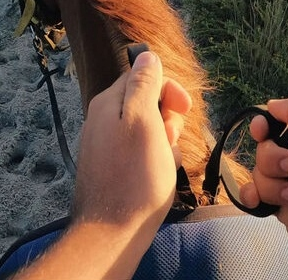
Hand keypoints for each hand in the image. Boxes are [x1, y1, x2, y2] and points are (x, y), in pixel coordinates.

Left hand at [12, 52, 192, 279]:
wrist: (113, 232)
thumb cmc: (134, 177)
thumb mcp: (142, 121)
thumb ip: (143, 85)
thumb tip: (146, 55)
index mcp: (108, 103)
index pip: (144, 76)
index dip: (169, 90)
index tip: (185, 108)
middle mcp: (103, 119)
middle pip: (147, 103)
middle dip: (167, 119)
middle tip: (169, 141)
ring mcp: (107, 145)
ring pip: (149, 130)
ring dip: (165, 142)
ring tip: (164, 163)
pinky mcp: (114, 168)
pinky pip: (142, 152)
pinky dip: (157, 160)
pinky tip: (159, 176)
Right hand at [239, 96, 287, 275]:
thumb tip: (274, 105)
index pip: (282, 121)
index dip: (265, 124)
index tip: (261, 131)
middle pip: (266, 149)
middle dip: (271, 159)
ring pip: (261, 175)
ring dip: (270, 183)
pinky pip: (260, 198)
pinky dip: (255, 199)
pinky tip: (258, 203)